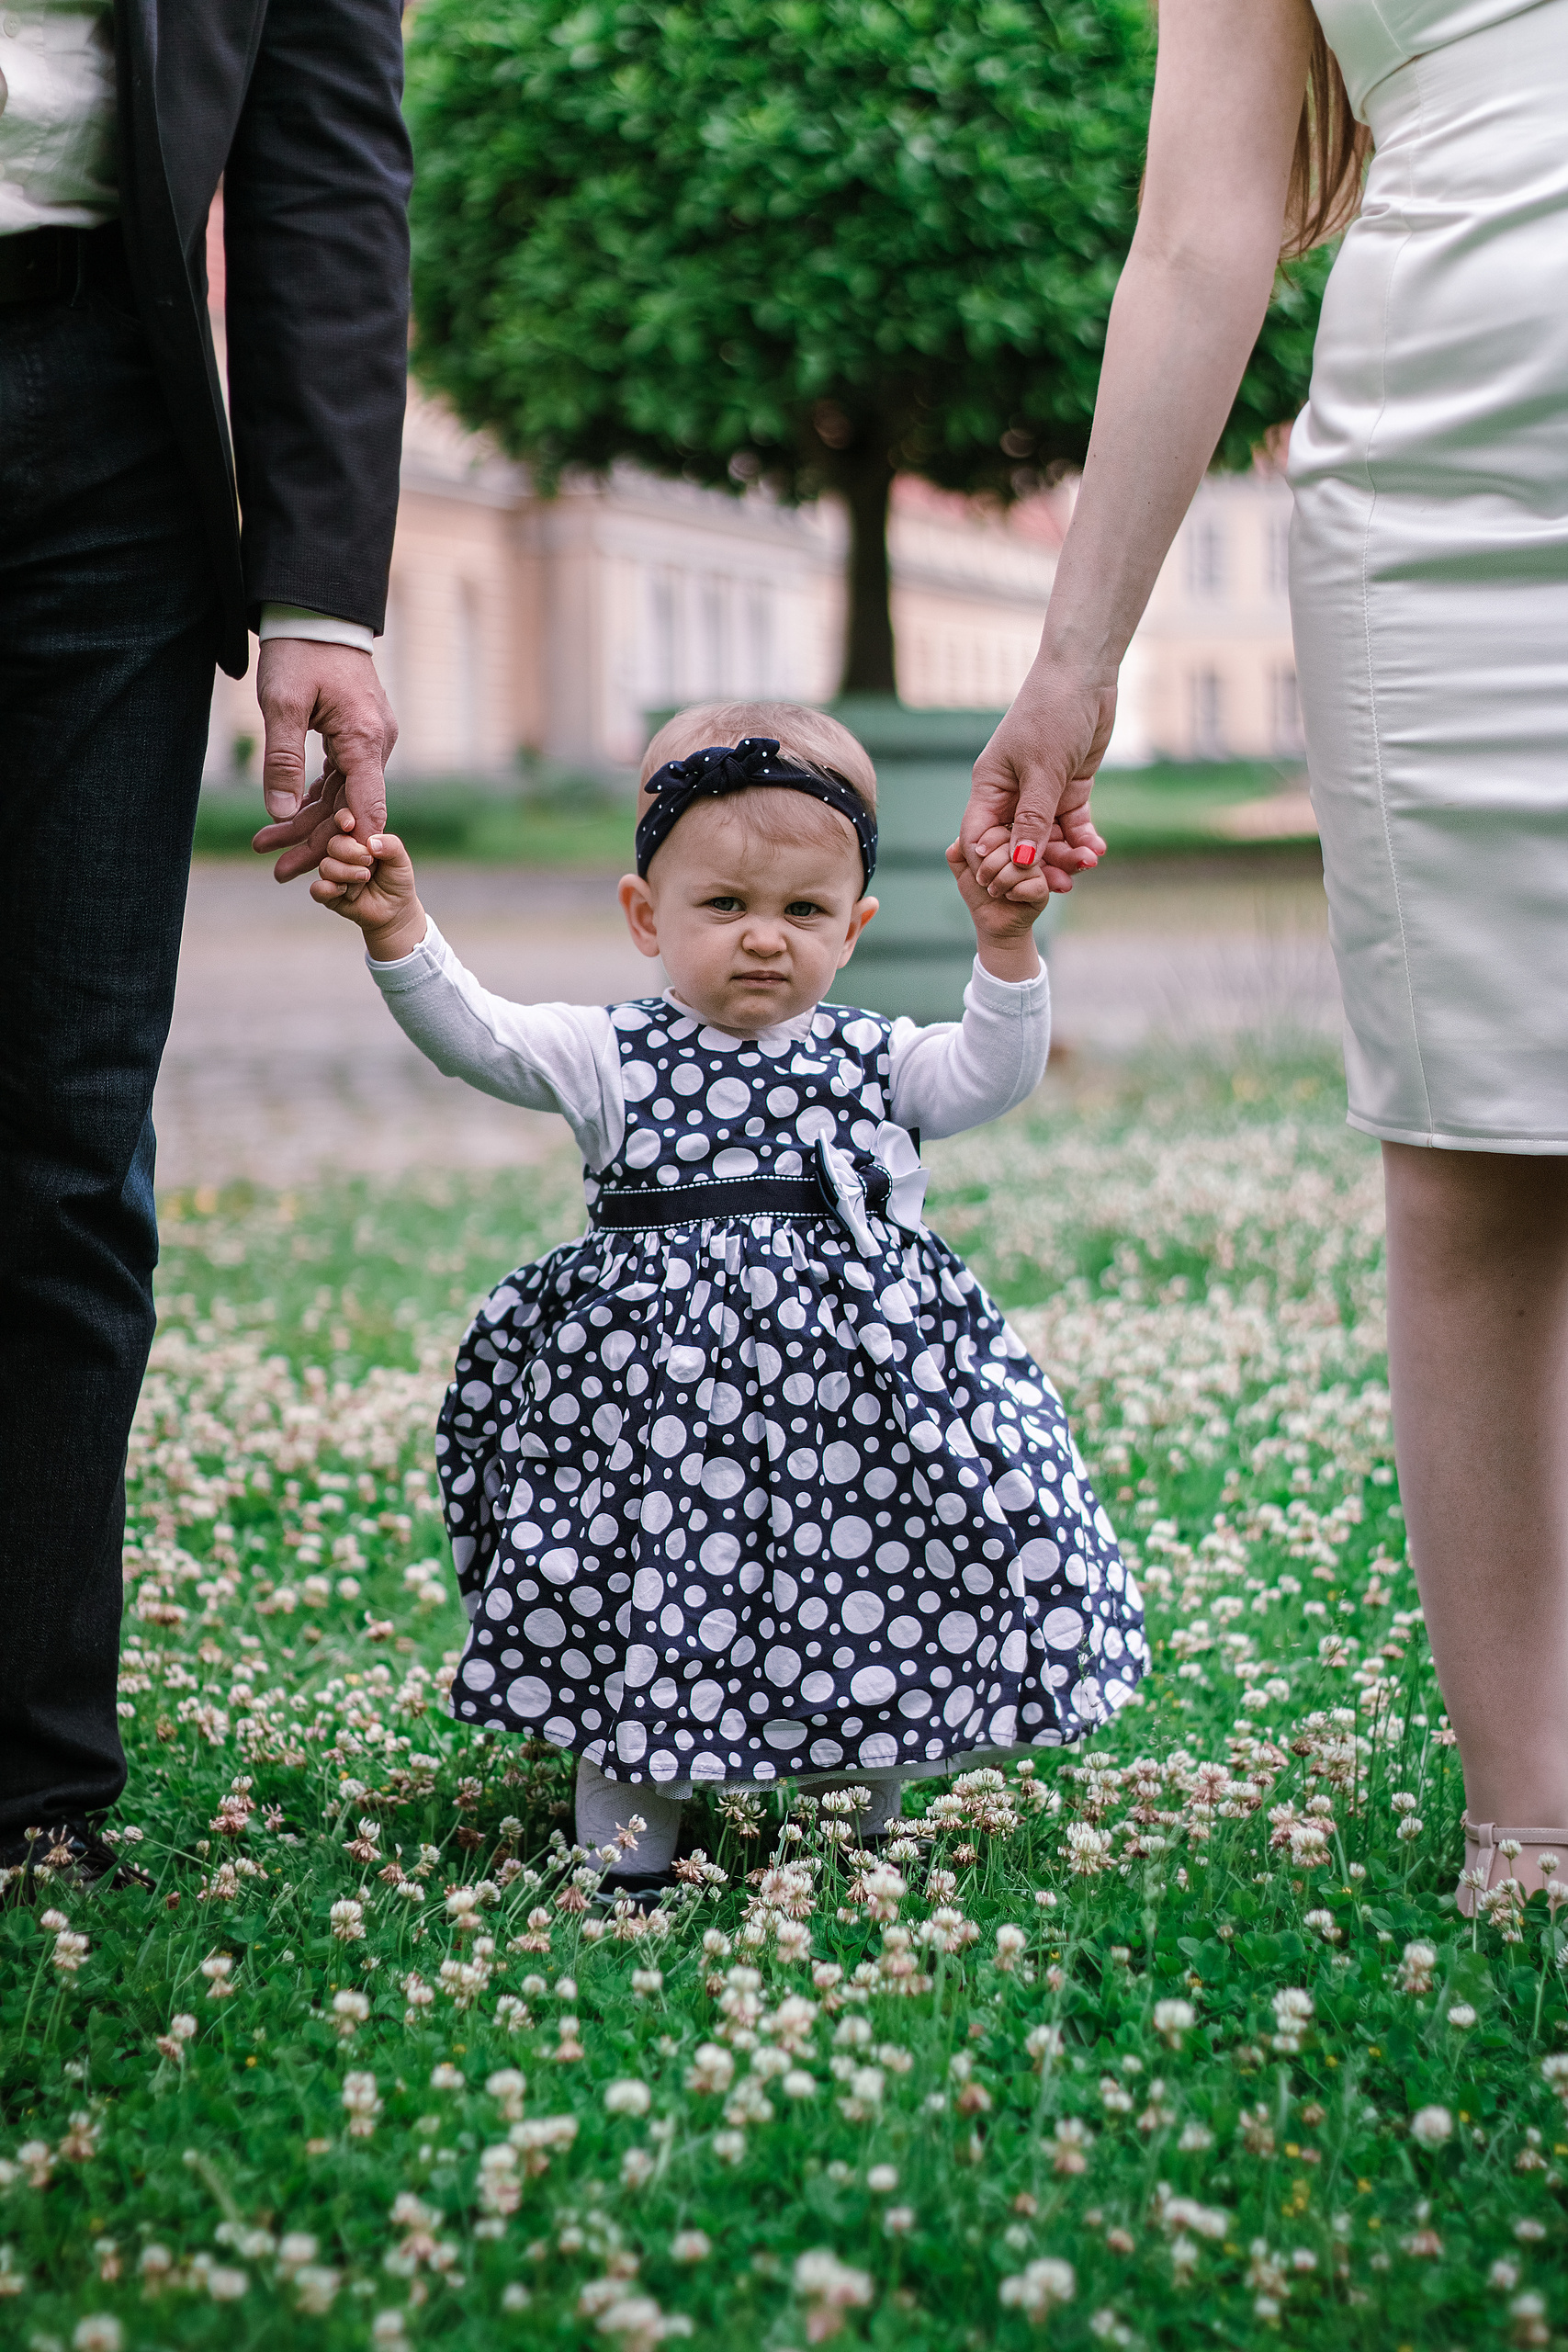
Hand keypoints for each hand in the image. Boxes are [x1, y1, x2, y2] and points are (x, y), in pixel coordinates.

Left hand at [249, 639, 397, 885]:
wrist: (317, 612)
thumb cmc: (299, 652)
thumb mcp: (281, 705)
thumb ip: (282, 761)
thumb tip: (282, 813)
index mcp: (364, 740)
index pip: (367, 810)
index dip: (349, 846)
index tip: (329, 877)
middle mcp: (376, 744)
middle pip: (351, 809)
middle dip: (316, 842)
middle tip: (278, 873)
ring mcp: (370, 739)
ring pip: (343, 795)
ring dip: (310, 822)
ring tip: (271, 849)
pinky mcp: (359, 734)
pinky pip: (342, 776)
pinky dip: (317, 797)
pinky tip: (292, 817)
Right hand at [310, 814, 426, 961]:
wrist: (395, 910)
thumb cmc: (397, 879)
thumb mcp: (401, 860)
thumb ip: (392, 846)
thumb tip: (371, 842)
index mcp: (357, 839)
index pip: (343, 821)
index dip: (343, 819)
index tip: (350, 824)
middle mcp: (341, 854)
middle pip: (333, 844)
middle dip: (351, 852)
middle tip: (369, 862)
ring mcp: (333, 873)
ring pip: (325, 866)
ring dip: (346, 873)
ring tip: (364, 878)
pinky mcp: (328, 894)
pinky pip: (317, 889)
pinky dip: (328, 889)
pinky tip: (343, 891)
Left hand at [944, 839, 1048, 982]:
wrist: (990, 922)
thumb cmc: (979, 893)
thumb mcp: (964, 871)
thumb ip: (958, 854)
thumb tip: (959, 842)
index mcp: (1008, 842)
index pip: (999, 830)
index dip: (985, 845)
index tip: (977, 861)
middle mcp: (1025, 851)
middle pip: (1011, 845)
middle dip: (990, 866)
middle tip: (983, 881)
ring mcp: (1036, 869)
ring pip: (1021, 865)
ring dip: (1001, 881)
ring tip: (995, 891)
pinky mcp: (1043, 889)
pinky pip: (1033, 885)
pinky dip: (1015, 893)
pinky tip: (1011, 897)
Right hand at [961, 656, 1114, 900]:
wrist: (1085, 677)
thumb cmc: (1052, 714)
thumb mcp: (1042, 772)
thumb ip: (1033, 820)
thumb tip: (1021, 864)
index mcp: (990, 788)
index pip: (981, 839)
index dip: (994, 866)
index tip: (1015, 886)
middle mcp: (1012, 794)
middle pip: (1017, 845)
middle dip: (1037, 867)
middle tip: (1061, 886)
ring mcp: (1041, 792)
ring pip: (1047, 838)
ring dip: (1065, 855)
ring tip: (1087, 865)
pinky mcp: (1068, 787)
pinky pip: (1072, 823)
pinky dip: (1083, 838)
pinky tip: (1097, 850)